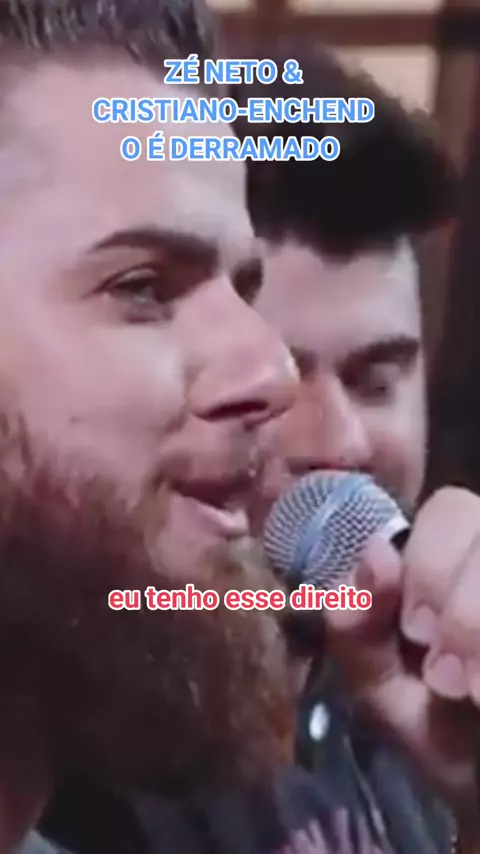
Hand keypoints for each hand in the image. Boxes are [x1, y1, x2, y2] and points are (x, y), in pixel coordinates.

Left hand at [322, 487, 479, 839]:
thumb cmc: (449, 740)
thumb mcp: (385, 689)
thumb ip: (358, 625)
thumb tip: (374, 552)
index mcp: (457, 563)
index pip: (451, 509)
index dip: (430, 560)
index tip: (414, 632)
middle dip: (463, 601)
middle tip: (446, 675)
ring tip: (474, 694)